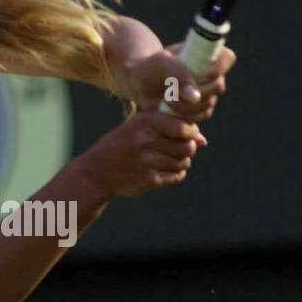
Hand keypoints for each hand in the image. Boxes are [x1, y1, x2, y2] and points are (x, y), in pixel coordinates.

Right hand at [78, 109, 205, 200]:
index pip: (184, 127)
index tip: (186, 135)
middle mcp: (147, 141)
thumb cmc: (122, 145)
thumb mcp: (139, 128)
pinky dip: (176, 173)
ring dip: (182, 161)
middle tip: (177, 149)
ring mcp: (148, 161)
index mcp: (145, 122)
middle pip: (187, 146)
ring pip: (184, 161)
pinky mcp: (150, 179)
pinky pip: (177, 175)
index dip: (191, 132)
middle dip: (188, 148)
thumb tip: (203, 141)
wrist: (97, 172)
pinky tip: (164, 169)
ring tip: (168, 159)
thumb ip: (171, 129)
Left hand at [118, 42, 235, 119]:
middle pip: (217, 86)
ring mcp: (207, 91)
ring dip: (186, 107)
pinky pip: (201, 116)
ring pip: (208, 104)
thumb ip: (178, 75)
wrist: (140, 82)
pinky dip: (185, 116)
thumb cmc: (151, 66)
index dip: (217, 68)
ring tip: (166, 100)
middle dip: (194, 92)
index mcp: (207, 53)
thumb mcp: (161, 64)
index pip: (227, 58)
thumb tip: (195, 98)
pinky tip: (170, 109)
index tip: (197, 75)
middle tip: (170, 92)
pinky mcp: (200, 108)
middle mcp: (212, 72)